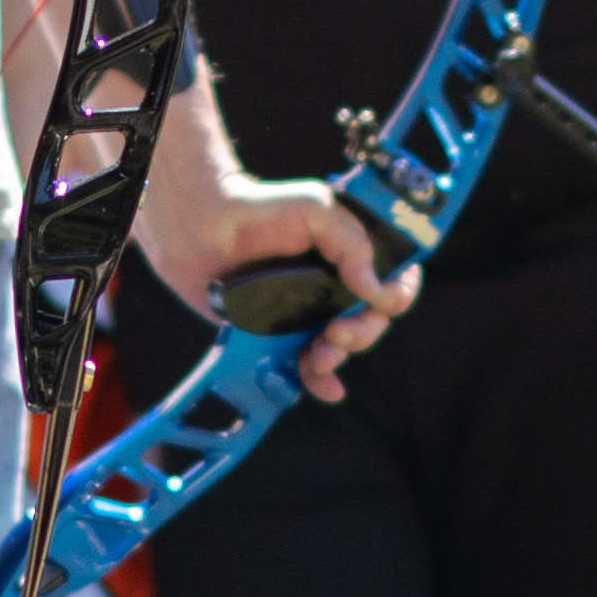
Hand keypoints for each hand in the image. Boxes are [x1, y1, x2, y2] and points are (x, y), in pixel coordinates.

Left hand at [134, 171, 409, 401]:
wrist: (199, 231)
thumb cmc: (258, 208)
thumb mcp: (316, 209)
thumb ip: (352, 243)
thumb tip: (375, 289)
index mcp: (353, 253)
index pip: (397, 278)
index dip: (396, 295)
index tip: (380, 303)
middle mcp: (337, 284)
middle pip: (373, 320)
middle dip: (363, 333)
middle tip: (336, 332)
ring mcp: (311, 311)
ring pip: (344, 346)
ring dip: (340, 357)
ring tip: (320, 356)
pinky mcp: (283, 333)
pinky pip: (310, 363)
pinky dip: (321, 380)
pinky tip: (325, 388)